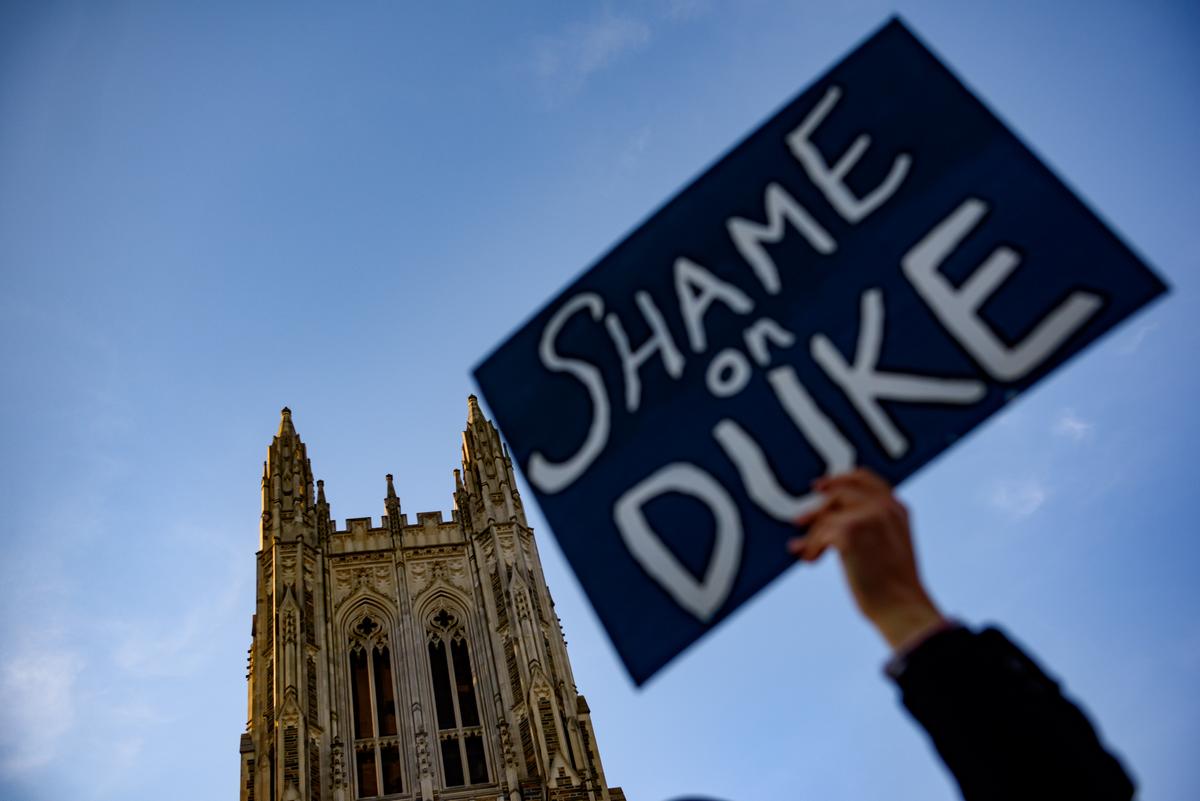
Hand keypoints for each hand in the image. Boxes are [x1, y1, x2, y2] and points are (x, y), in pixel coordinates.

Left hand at [788, 469, 943, 650]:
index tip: (820, 487)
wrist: (902, 607)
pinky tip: (812, 561)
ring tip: (805, 552)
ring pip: (826, 517)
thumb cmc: (894, 588)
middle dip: (816, 508)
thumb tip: (829, 521)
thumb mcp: (889, 547)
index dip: (840, 479)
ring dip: (812, 536)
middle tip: (798, 521)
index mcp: (897, 509)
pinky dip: (811, 548)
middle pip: (839, 494)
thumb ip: (870, 527)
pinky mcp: (850, 531)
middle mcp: (884, 507)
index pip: (865, 478)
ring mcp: (867, 516)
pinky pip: (820, 534)